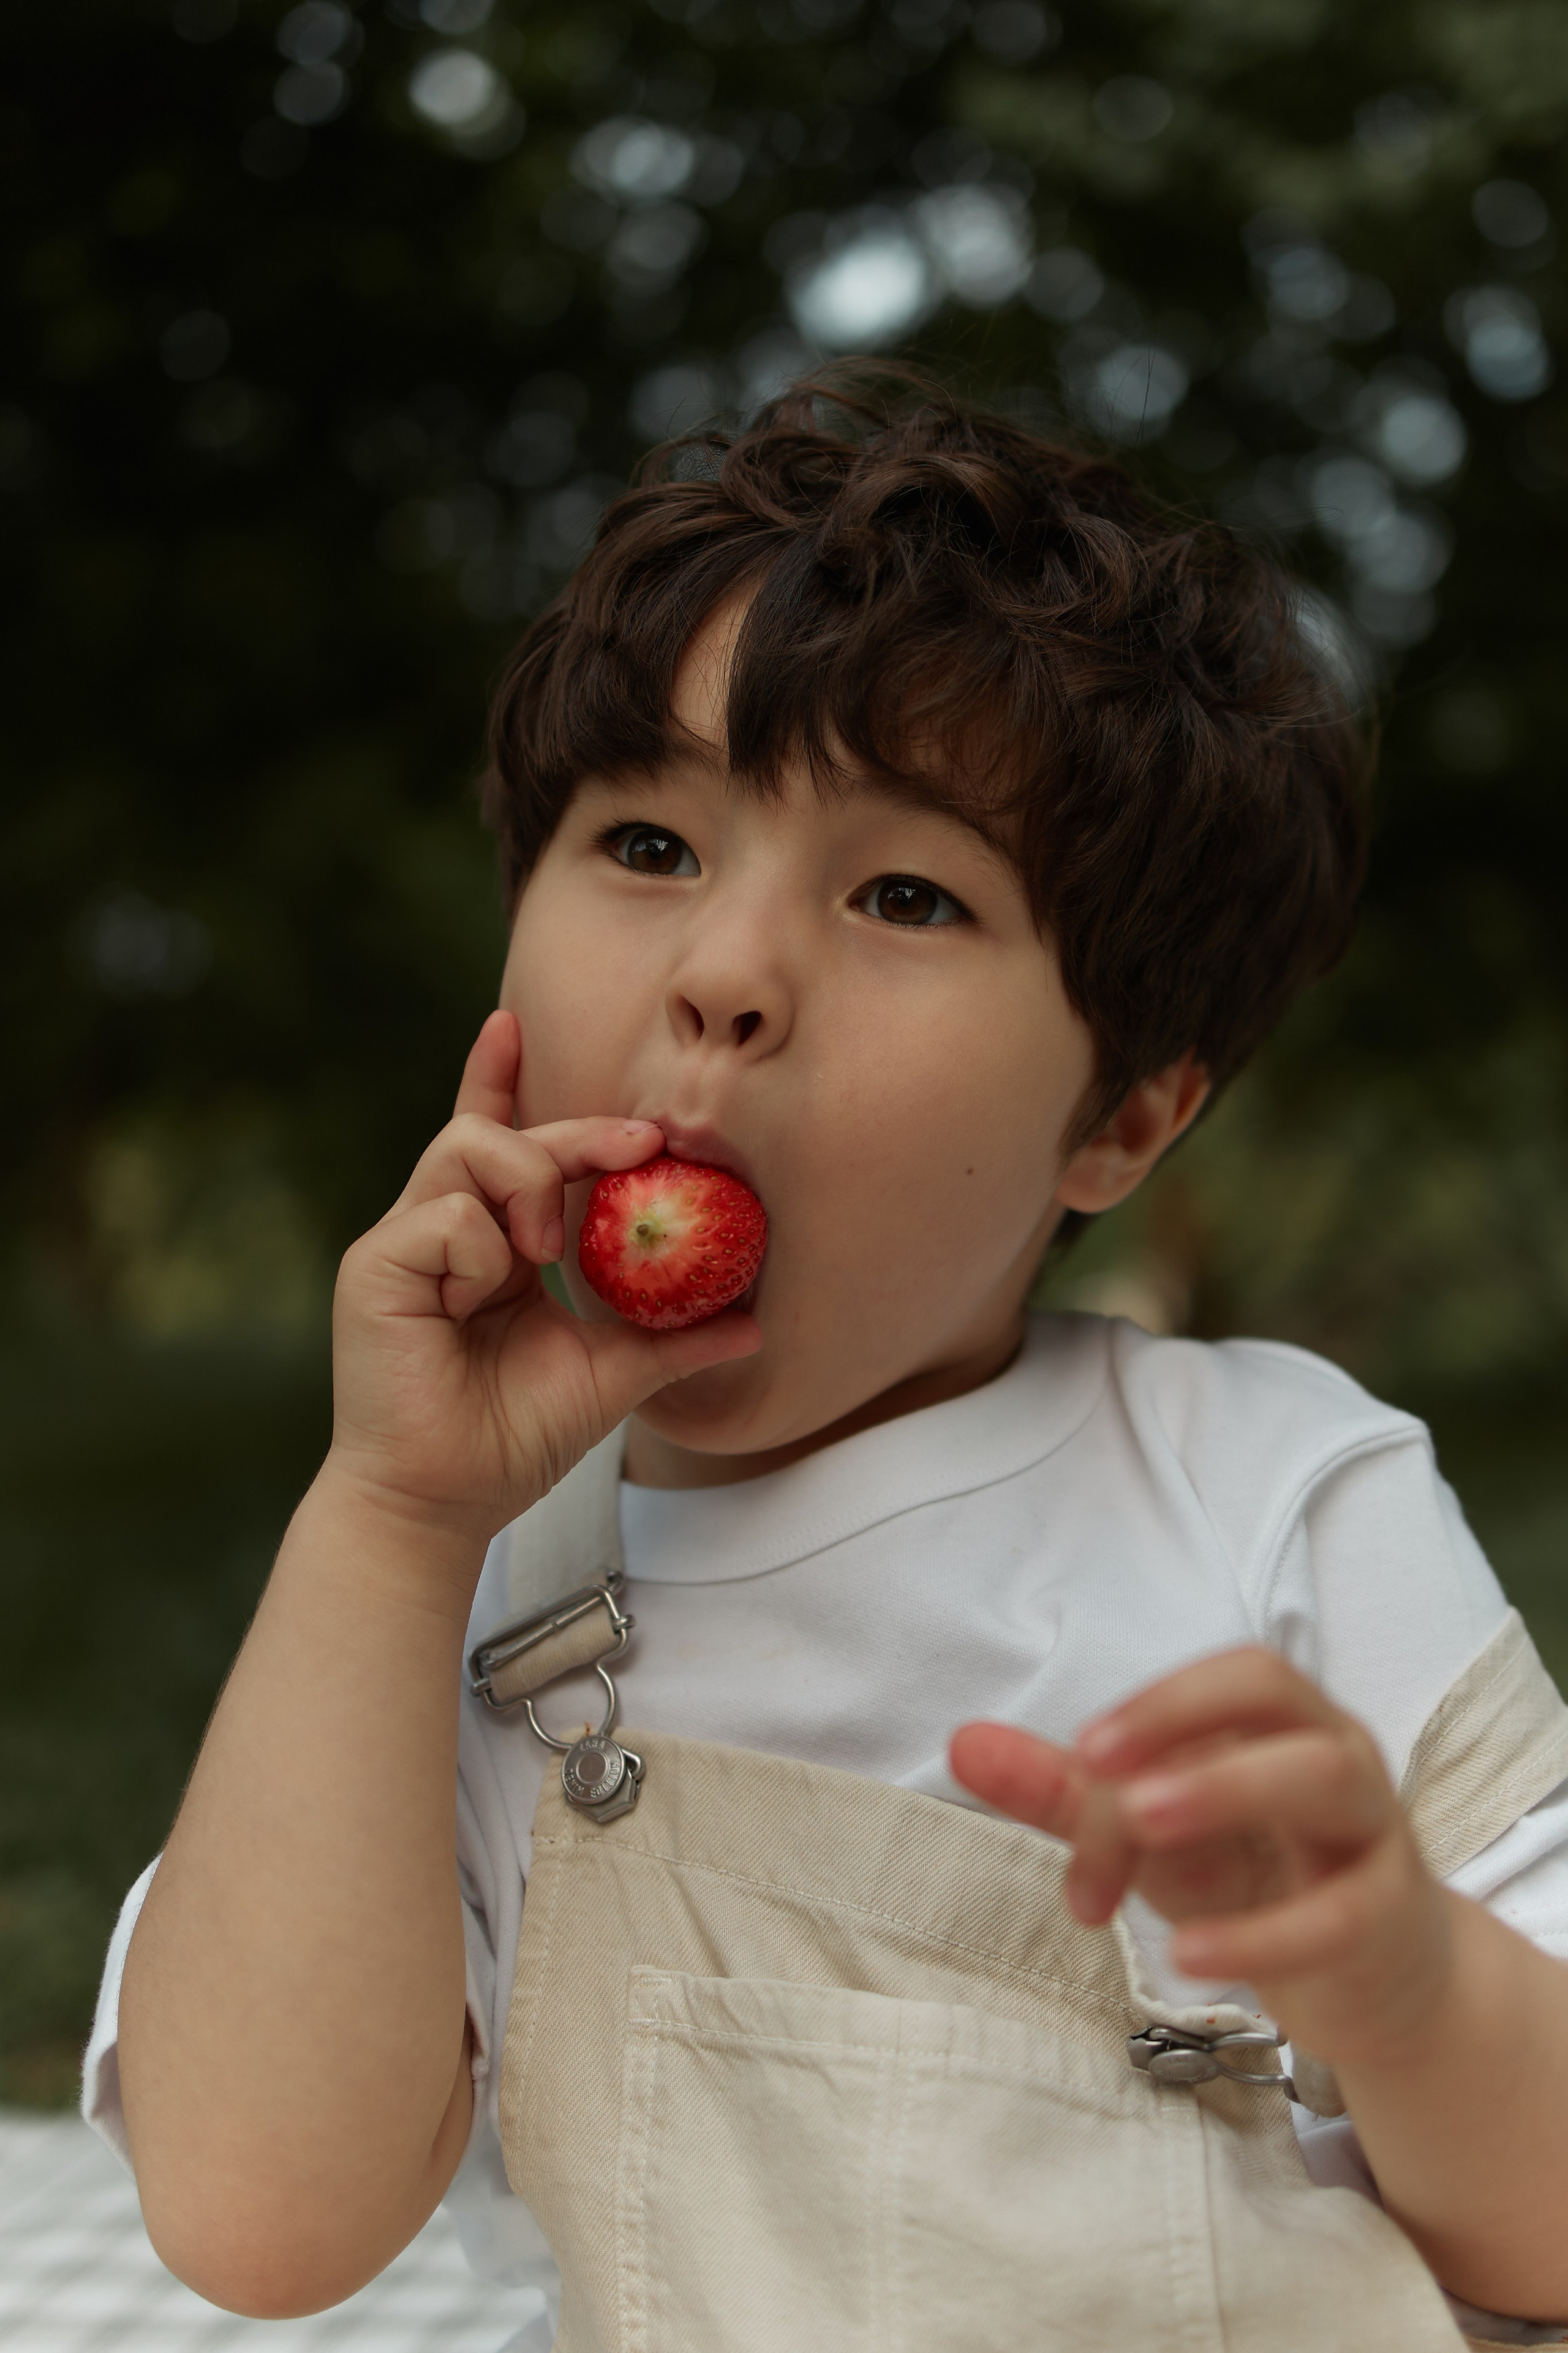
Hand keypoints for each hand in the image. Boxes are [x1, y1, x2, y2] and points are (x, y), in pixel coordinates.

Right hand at [327, 1010, 760, 1546]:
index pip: (490, 1139)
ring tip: (546, 1248)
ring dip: (528, 1182)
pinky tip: (485, 1293)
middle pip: (497, 1134)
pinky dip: (480, 1246)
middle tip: (640, 1146)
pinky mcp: (376, 1268)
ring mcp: (404, 1244)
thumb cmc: (515, 1437)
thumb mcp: (613, 1372)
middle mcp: (439, 1230)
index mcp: (486, 1242)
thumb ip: (674, 1338)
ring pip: (465, 1151)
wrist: (448, 1502)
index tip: (515, 1023)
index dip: (497, 1079)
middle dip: (575, 1132)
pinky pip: (443, 1215)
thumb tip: (755, 1324)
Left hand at [950, 1648, 1453, 2069]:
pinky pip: (1337, 1915)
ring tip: (1144, 1826)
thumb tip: (962, 1744)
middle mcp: (1334, 1752)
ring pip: (1326, 1778)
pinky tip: (1188, 1957)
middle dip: (1184, 1724)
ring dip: (1229, 1789)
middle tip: (1099, 1771)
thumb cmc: (1252, 1875)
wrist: (1374, 1976)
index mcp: (1278, 1719)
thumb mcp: (1153, 1834)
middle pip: (1278, 1698)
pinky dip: (1261, 1934)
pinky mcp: (1388, 1920)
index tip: (1083, 1751)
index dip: (1157, 1704)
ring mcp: (1373, 1831)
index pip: (1225, 1681)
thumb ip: (1065, 1791)